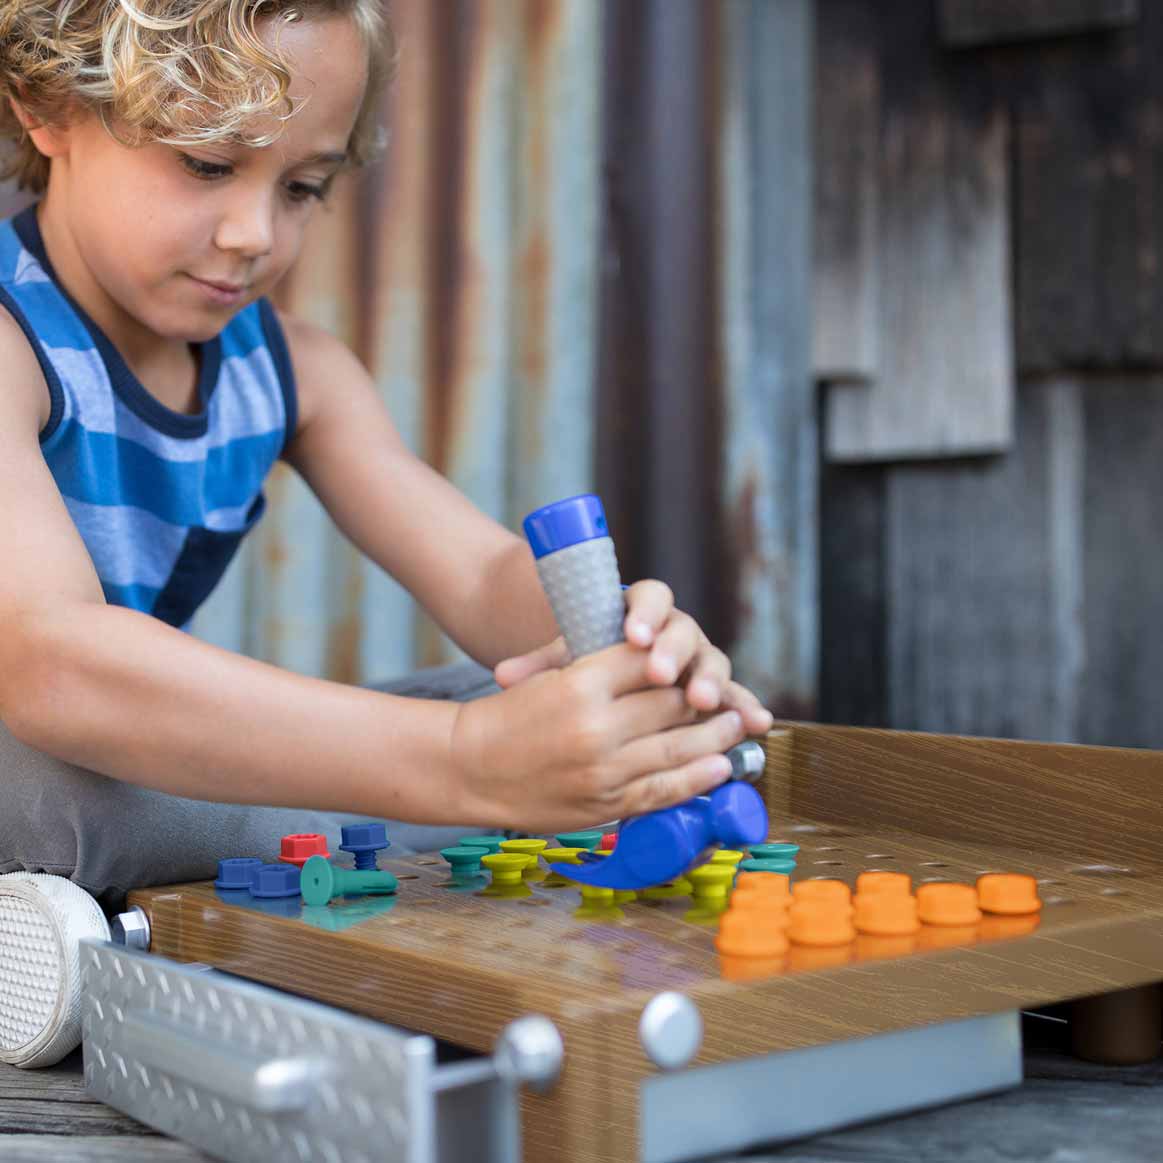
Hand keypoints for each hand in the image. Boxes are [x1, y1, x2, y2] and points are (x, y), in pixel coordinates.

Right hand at [452, 643, 747, 830]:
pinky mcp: (605, 804)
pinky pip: (664, 790)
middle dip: (704, 698)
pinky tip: (719, 767)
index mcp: (580, 684)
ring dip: (715, 737)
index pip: (648, 663)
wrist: (468, 767)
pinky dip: (698, 777)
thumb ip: (603, 671)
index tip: (690, 661)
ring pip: (678, 748)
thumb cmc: (508, 716)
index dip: (676, 661)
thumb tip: (660, 668)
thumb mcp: (551, 676)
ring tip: (736, 726)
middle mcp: (596, 727)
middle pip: (672, 704)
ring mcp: (603, 771)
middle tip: (725, 696)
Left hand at [494, 579, 773, 734]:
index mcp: (639, 609)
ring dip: (710, 680)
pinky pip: (733, 696)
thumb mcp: (563, 659)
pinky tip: (758, 723)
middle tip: (661, 673)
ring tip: (702, 700)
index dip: (643, 615)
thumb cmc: (585, 659)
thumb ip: (539, 664)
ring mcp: (698, 658)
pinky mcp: (713, 687)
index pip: (649, 597)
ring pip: (711, 662)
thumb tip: (503, 676)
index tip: (631, 634)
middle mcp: (675, 630)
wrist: (613, 666)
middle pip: (683, 632)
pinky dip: (745, 707)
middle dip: (674, 652)